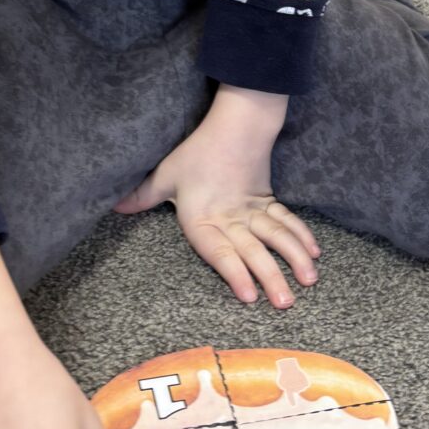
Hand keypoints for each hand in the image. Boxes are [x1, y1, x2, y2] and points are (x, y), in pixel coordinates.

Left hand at [115, 114, 319, 309]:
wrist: (235, 124)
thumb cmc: (197, 152)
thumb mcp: (166, 175)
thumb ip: (142, 195)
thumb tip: (113, 207)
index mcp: (205, 219)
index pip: (220, 251)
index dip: (235, 273)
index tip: (249, 295)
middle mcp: (232, 219)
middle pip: (254, 251)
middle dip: (271, 278)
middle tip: (285, 303)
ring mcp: (254, 210)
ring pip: (277, 237)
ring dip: (294, 258)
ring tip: (308, 281)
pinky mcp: (268, 200)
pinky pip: (287, 221)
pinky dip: (302, 236)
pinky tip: (314, 253)